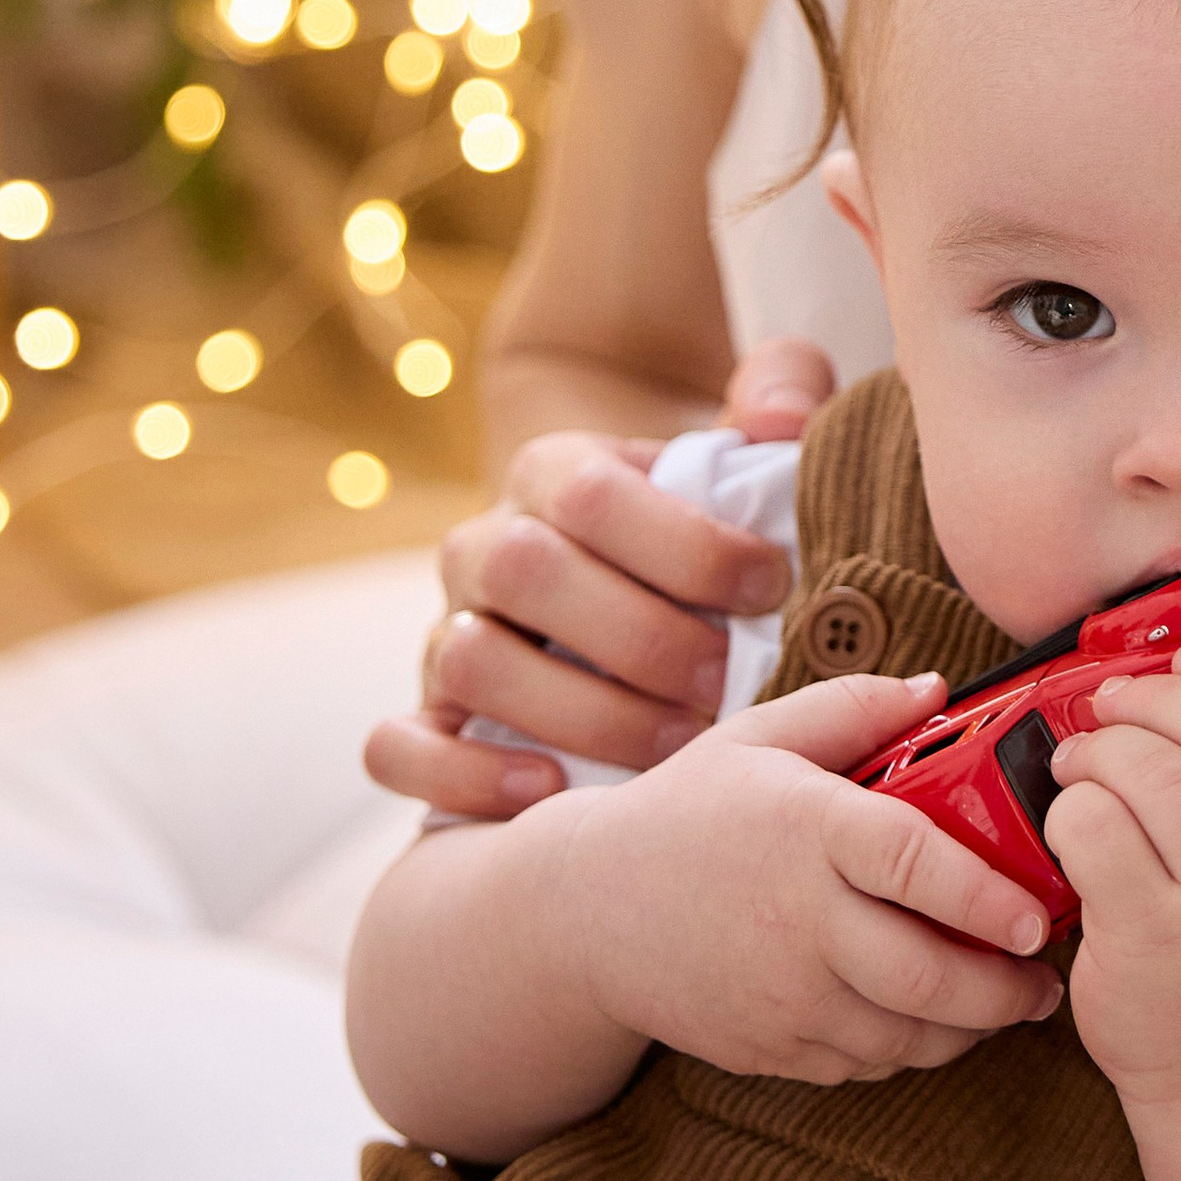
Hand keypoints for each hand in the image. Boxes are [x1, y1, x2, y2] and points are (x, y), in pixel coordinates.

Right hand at [363, 340, 836, 815]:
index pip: (593, 493)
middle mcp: (486, 544)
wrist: (622, 574)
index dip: (686, 544)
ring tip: (677, 745)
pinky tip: (550, 791)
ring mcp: (450, 629)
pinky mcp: (431, 712)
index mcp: (555, 470)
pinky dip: (459, 775)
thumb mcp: (746, 438)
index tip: (771, 586)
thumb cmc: (703, 514)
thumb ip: (781, 389)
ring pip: (470, 660)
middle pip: (526, 572)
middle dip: (641, 636)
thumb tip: (780, 419)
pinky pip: (399, 747)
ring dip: (579, 711)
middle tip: (727, 680)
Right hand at [556, 668, 1063, 1082]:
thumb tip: (941, 690)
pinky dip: (909, 1050)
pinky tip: (931, 1019)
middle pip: (923, 976)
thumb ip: (855, 707)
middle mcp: (797, 920)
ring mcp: (780, 995)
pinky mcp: (768, 1048)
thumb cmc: (688, 813)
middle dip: (1003, 991)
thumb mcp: (761, 736)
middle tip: (1044, 977)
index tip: (1037, 915)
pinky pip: (864, 1064)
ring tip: (1006, 1001)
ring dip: (969, 1028)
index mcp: (805, 829)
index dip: (984, 895)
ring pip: (904, 1036)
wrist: (584, 912)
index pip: (910, 863)